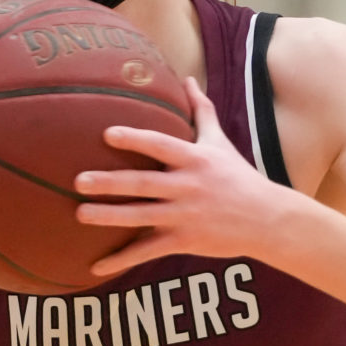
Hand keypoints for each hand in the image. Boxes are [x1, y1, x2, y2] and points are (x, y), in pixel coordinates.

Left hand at [75, 79, 286, 276]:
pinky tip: (96, 265)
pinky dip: (122, 259)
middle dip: (111, 183)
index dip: (135, 140)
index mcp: (195, 160)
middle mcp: (188, 187)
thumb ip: (201, 111)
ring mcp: (184, 216)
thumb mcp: (220, 142)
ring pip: (141, 217)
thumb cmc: (238, 177)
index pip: (161, 146)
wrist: (266, 219)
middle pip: (144, 184)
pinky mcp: (184, 241)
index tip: (108, 134)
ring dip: (110, 216)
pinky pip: (147, 251)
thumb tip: (188, 79)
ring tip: (81, 213)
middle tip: (79, 180)